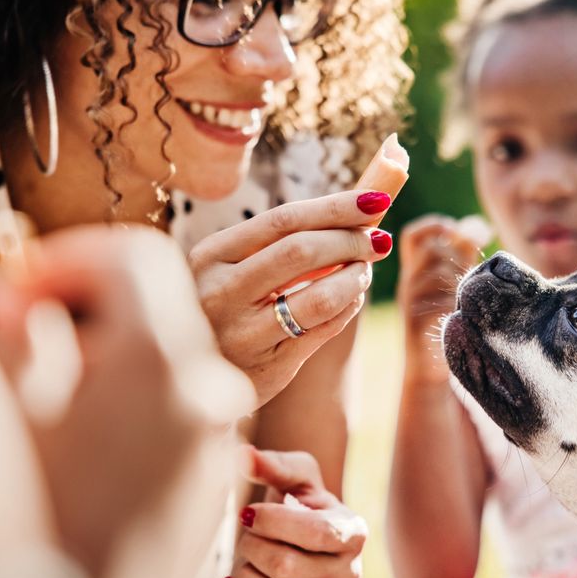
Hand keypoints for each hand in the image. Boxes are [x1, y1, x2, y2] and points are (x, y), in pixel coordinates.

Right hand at [0, 225, 255, 577]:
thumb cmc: (42, 522)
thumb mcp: (10, 413)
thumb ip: (16, 331)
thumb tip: (21, 297)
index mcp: (160, 358)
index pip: (137, 255)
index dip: (73, 254)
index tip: (26, 282)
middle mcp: (207, 385)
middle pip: (157, 301)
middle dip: (89, 298)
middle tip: (28, 325)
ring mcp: (218, 430)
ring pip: (168, 352)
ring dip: (111, 345)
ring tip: (50, 382)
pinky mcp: (214, 467)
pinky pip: (180, 401)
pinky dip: (136, 389)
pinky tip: (85, 426)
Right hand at [188, 190, 396, 405]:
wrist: (199, 378)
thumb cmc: (229, 306)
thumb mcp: (234, 266)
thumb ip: (282, 237)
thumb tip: (359, 199)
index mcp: (210, 256)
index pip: (282, 220)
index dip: (335, 207)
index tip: (375, 200)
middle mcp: (220, 293)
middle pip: (302, 251)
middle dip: (351, 241)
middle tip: (377, 241)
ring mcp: (243, 334)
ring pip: (320, 297)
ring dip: (355, 278)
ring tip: (364, 270)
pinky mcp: (269, 367)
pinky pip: (324, 330)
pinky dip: (348, 307)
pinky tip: (352, 297)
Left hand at [224, 447, 366, 577]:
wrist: (307, 547)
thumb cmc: (301, 505)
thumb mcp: (297, 477)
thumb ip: (273, 463)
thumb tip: (242, 456)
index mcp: (353, 533)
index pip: (315, 532)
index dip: (272, 521)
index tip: (249, 513)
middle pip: (287, 568)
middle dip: (252, 547)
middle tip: (247, 536)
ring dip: (244, 577)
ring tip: (243, 561)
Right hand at [396, 214, 488, 381]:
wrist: (428, 373)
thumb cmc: (447, 326)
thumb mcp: (453, 285)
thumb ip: (463, 256)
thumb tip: (477, 227)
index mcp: (415, 271)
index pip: (414, 235)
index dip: (434, 225)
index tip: (456, 232)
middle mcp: (407, 282)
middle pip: (430, 249)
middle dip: (456, 254)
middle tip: (470, 269)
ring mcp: (409, 301)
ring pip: (436, 271)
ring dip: (459, 278)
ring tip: (466, 296)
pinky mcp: (414, 320)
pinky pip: (437, 299)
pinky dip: (455, 301)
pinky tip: (462, 312)